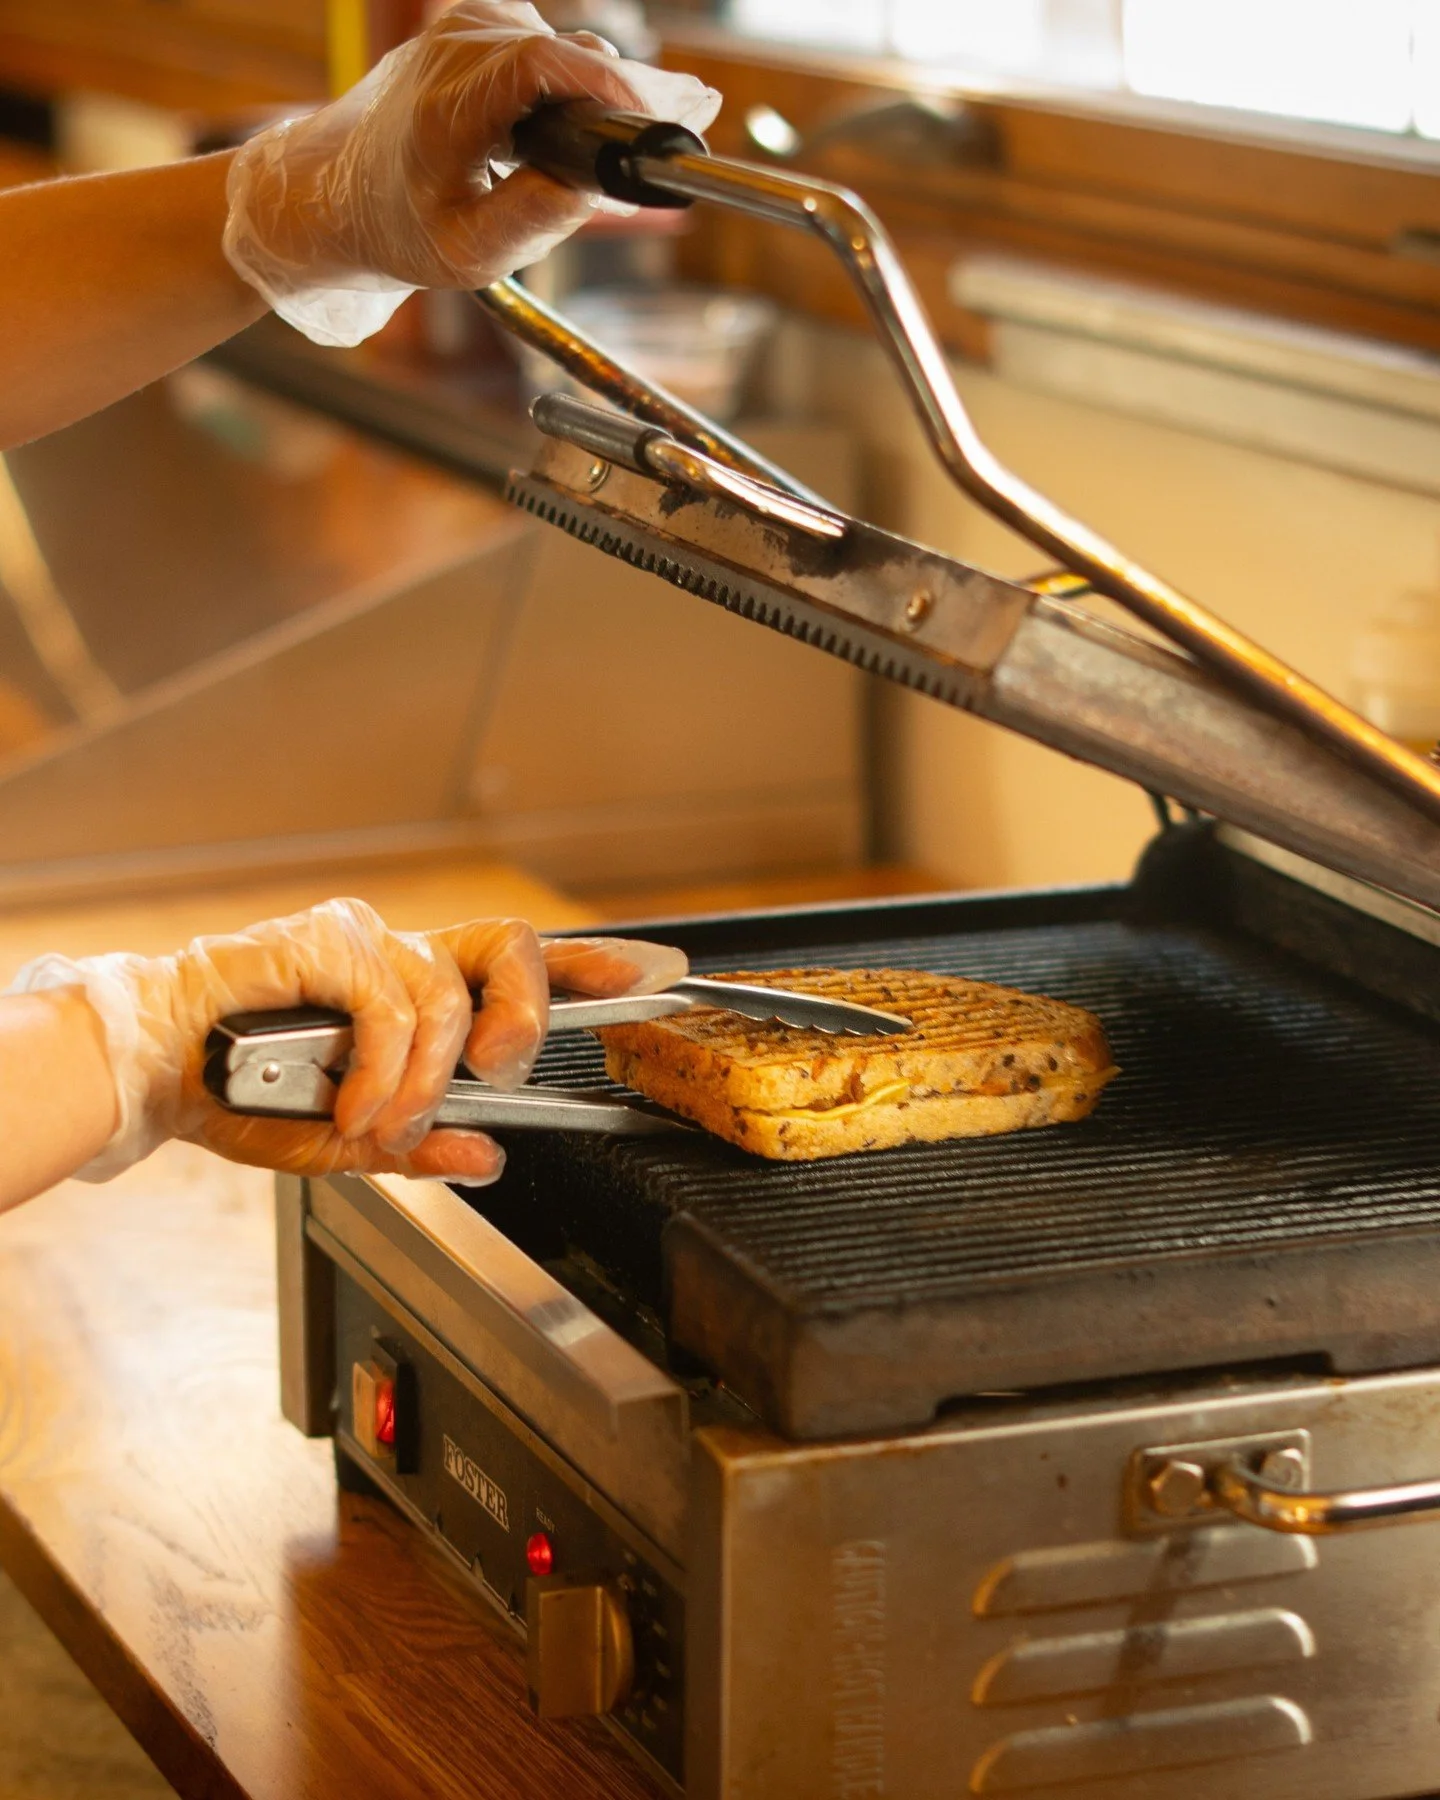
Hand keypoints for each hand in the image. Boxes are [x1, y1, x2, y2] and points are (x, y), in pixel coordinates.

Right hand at [7, 898, 686, 1183]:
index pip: (516, 961)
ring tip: (382, 1120)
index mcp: (415, 990)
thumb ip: (417, 1147)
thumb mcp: (346, 1140)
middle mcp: (399, 953)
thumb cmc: (244, 1093)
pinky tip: (351, 1103)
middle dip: (526, 1012)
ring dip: (428, 1075)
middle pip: (508, 944)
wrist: (156, 1070)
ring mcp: (362, 941)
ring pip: (446, 989)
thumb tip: (487, 1159)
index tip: (643, 978)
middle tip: (503, 1068)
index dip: (585, 965)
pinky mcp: (322, 941)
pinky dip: (382, 1067)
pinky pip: (389, 1005)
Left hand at [222, 0, 719, 345]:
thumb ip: (529, 222)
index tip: (679, 106)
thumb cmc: (397, 225)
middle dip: (640, 90)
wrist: (336, 187)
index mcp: (449, 105)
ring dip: (610, 92)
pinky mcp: (478, 25)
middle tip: (698, 116)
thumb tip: (591, 188)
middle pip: (571, 55)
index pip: (546, 66)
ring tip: (648, 132)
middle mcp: (457, 48)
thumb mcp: (465, 252)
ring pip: (566, 51)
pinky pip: (550, 47)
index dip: (619, 85)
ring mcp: (466, 28)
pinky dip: (578, 81)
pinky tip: (592, 120)